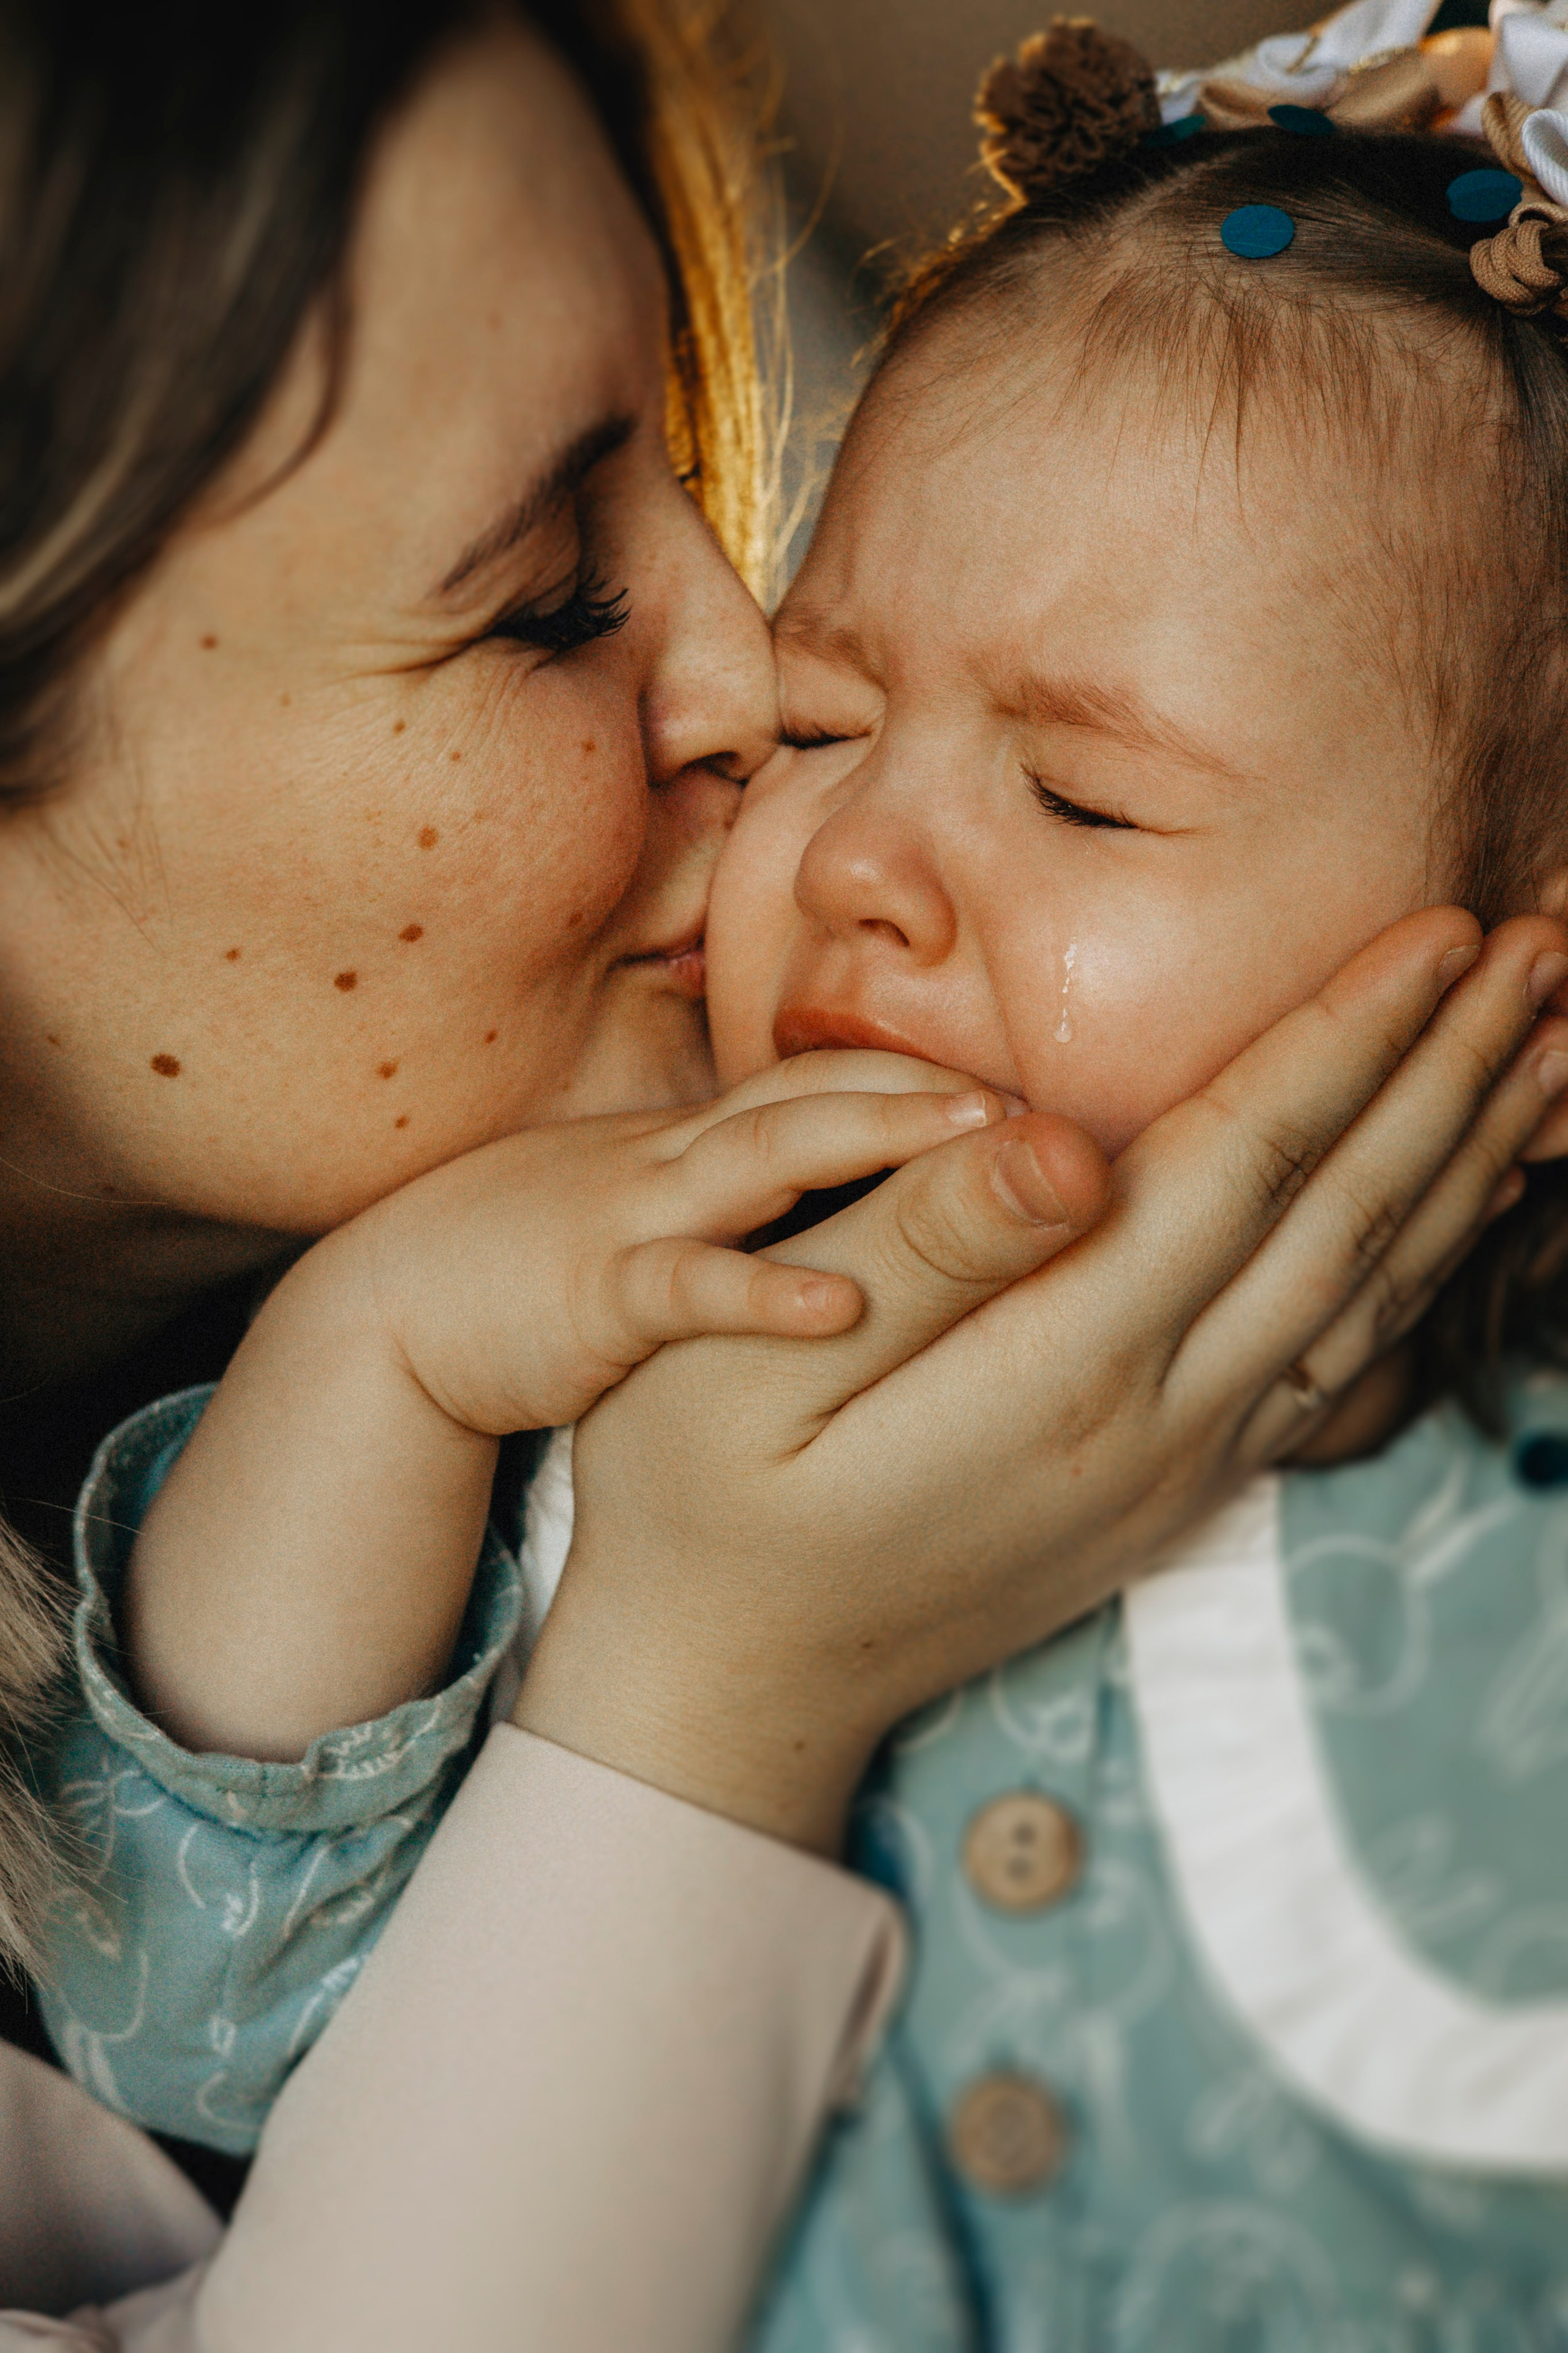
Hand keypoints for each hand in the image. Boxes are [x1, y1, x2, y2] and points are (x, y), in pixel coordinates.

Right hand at [358, 1053, 1017, 1433]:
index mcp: (707, 1146)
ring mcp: (641, 1217)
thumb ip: (751, 1190)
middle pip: (820, 1096)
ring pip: (766, 1158)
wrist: (399, 1311)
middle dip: (929, 1086)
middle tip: (1047, 1097)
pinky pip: (685, 1286)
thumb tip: (860, 1182)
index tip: (1034, 1091)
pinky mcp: (597, 1295)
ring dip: (873, 1141)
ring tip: (975, 1140)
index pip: (830, 1080)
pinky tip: (841, 1305)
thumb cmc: (545, 1260)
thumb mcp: (659, 1211)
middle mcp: (687, 1161)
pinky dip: (760, 1290)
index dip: (924, 1075)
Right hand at [519, 909, 1567, 1851]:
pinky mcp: (1175, 1494)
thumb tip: (1058, 1145)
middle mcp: (1156, 1421)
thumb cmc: (708, 1506)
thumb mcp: (762, 1366)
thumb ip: (920, 1246)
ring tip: (1542, 1062)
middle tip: (1541, 955)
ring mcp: (1180, 1468)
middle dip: (1449, 1075)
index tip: (1436, 932)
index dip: (1346, 1039)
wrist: (737, 1688)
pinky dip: (1422, 1275)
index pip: (1241, 1163)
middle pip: (1344, 1217)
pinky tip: (1452, 1220)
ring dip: (1464, 1165)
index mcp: (1059, 1368)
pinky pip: (1342, 1367)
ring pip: (1370, 1295)